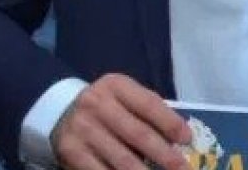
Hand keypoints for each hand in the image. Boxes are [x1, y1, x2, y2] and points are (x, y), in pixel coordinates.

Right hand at [52, 73, 190, 169]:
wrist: (59, 110)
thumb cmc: (106, 105)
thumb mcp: (124, 95)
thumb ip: (147, 109)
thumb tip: (178, 137)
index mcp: (116, 86)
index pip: (149, 104)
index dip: (170, 123)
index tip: (187, 139)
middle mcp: (97, 105)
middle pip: (137, 134)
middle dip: (164, 155)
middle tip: (183, 168)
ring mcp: (83, 130)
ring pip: (121, 158)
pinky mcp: (72, 152)